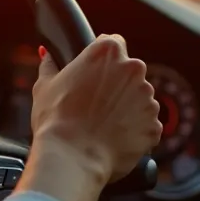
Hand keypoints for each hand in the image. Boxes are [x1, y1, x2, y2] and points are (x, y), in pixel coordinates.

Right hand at [27, 34, 161, 186]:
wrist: (71, 158)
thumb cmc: (55, 120)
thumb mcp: (45, 86)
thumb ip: (50, 65)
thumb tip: (47, 55)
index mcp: (108, 52)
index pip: (113, 43)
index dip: (103, 60)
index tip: (95, 74)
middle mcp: (134, 69)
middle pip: (129, 72)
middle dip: (117, 85)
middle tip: (96, 104)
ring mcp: (148, 98)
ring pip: (140, 98)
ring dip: (127, 108)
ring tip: (104, 125)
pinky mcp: (154, 125)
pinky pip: (146, 124)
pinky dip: (135, 131)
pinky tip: (114, 139)